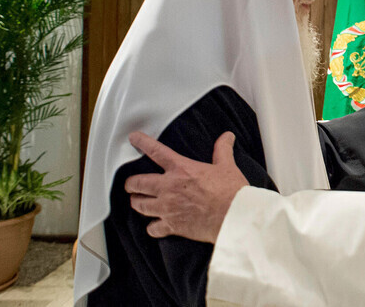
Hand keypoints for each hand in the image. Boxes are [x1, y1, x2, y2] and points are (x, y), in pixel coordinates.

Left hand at [124, 131, 247, 243]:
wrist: (234, 217)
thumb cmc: (231, 191)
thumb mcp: (227, 166)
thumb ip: (222, 150)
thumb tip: (227, 136)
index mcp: (181, 169)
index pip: (156, 151)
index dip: (142, 142)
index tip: (133, 138)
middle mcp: (169, 188)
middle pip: (137, 183)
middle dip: (131, 183)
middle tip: (131, 184)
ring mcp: (168, 208)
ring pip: (139, 205)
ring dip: (137, 203)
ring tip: (138, 201)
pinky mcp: (172, 226)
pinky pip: (152, 228)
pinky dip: (152, 227)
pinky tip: (154, 225)